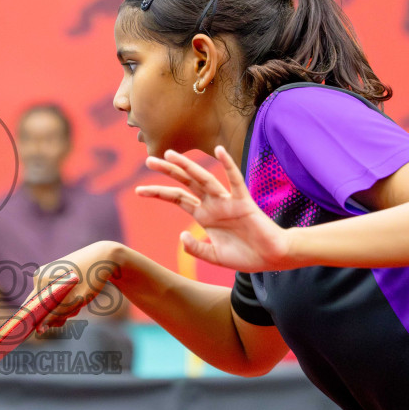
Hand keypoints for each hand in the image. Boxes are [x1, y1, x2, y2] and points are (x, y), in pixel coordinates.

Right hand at [20, 240, 124, 332]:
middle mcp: (39, 276)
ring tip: (79, 301)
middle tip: (76, 309)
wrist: (103, 258)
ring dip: (64, 309)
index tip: (48, 327)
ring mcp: (45, 276)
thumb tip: (38, 330)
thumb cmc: (91, 278)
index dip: (35, 322)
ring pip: (49, 304)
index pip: (29, 308)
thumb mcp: (76, 300)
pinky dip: (65, 302)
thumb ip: (56, 315)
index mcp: (41, 279)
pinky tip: (77, 296)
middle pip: (40, 308)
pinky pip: (53, 297)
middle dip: (57, 314)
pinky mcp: (52, 277)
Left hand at [135, 147, 294, 272]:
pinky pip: (235, 181)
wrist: (270, 258)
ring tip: (171, 154)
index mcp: (203, 215)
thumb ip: (195, 248)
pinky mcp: (244, 202)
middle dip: (167, 171)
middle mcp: (212, 204)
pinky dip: (227, 165)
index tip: (138, 190)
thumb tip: (182, 234)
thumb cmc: (244, 256)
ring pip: (204, 179)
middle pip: (185, 183)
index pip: (176, 198)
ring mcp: (227, 201)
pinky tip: (219, 151)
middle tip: (148, 159)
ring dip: (188, 166)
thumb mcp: (213, 256)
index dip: (158, 192)